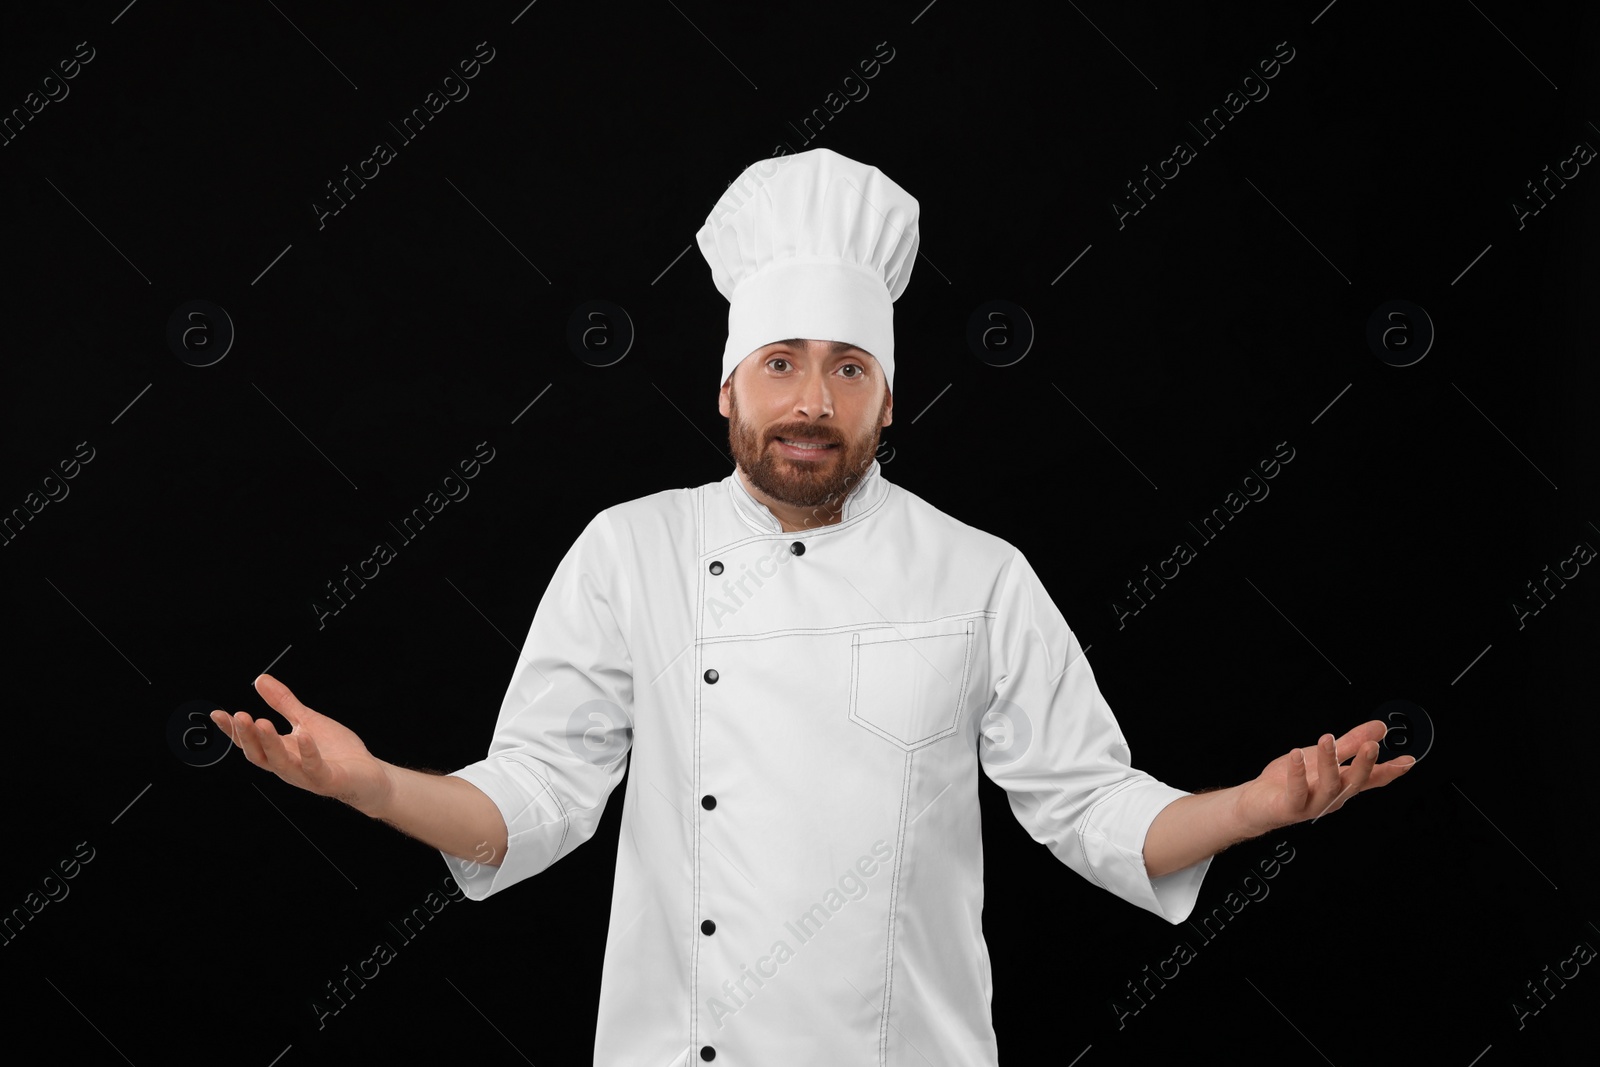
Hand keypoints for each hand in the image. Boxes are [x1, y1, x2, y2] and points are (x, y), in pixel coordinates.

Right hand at [210, 673, 392, 814]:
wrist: (367, 774)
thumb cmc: (336, 750)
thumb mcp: (306, 720)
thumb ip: (283, 703)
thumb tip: (260, 680)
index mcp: (280, 751)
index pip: (250, 742)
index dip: (233, 730)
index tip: (217, 714)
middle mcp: (288, 766)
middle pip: (259, 754)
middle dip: (247, 735)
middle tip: (238, 715)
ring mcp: (306, 775)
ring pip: (281, 763)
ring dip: (269, 743)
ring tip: (261, 722)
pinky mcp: (327, 779)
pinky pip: (314, 767)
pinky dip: (308, 753)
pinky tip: (303, 736)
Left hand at [1234, 719, 1415, 834]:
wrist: (1257, 804)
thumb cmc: (1291, 781)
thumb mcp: (1324, 756)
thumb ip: (1351, 744)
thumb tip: (1379, 727)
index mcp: (1342, 784)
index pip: (1371, 779)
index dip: (1390, 771)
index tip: (1409, 760)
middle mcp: (1332, 796)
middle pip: (1354, 782)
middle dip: (1364, 764)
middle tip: (1372, 745)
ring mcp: (1313, 804)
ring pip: (1328, 786)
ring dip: (1329, 762)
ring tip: (1327, 739)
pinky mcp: (1290, 807)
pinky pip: (1297, 791)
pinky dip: (1298, 773)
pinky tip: (1296, 755)